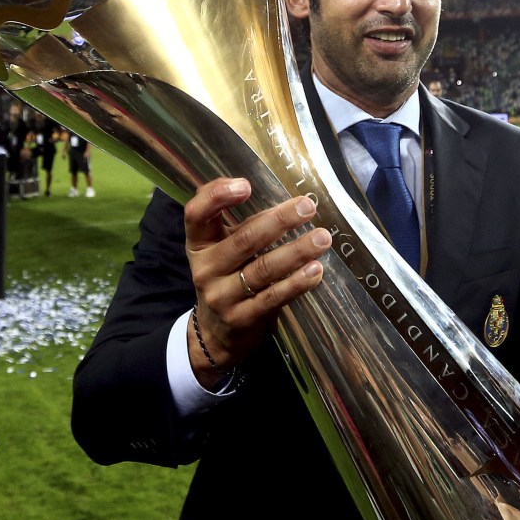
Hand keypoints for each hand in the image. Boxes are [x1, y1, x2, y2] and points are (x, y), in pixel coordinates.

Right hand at [184, 177, 331, 385]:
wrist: (216, 333)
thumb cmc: (226, 277)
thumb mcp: (220, 249)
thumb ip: (241, 224)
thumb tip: (286, 201)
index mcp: (199, 243)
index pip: (196, 214)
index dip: (217, 197)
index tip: (246, 185)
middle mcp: (205, 268)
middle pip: (243, 240)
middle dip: (279, 221)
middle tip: (307, 207)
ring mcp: (221, 296)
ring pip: (262, 269)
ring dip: (296, 252)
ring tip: (322, 238)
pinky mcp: (241, 318)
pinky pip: (273, 297)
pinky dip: (296, 283)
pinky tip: (315, 270)